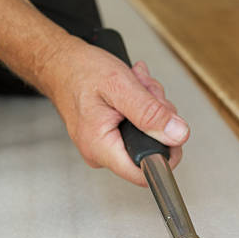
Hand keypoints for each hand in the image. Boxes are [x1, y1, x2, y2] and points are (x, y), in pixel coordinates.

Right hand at [42, 37, 188, 185]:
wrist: (61, 62)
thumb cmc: (80, 71)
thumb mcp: (121, 87)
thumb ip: (151, 113)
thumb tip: (177, 135)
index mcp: (101, 147)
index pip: (146, 174)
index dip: (167, 153)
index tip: (172, 129)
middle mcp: (102, 152)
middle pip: (153, 149)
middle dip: (160, 118)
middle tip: (148, 94)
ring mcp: (107, 145)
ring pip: (151, 134)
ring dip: (153, 106)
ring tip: (138, 87)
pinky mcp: (113, 135)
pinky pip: (142, 126)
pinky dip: (145, 105)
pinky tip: (135, 89)